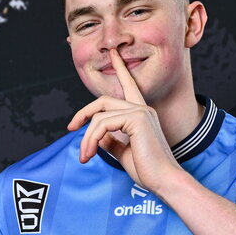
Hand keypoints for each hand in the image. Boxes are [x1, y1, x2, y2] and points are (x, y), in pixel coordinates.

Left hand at [66, 48, 182, 192]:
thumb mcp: (124, 152)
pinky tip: (91, 153)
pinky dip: (91, 139)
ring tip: (85, 156)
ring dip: (86, 138)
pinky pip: (102, 124)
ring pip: (99, 116)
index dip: (120, 69)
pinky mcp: (137, 119)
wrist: (164, 181)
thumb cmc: (148, 170)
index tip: (113, 54)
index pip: (129, 86)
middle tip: (70, 128)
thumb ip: (112, 141)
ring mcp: (140, 111)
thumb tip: (97, 135)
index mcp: (141, 114)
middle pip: (103, 100)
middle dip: (83, 113)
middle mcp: (142, 108)